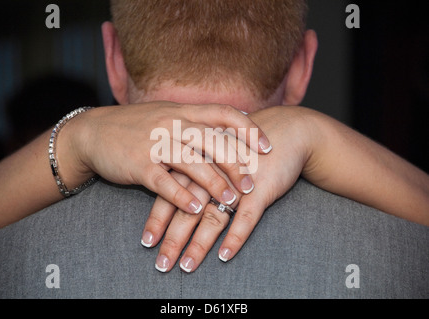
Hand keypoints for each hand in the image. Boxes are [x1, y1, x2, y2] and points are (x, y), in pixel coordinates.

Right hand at [58, 101, 271, 214]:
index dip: (249, 129)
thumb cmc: (135, 127)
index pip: (224, 113)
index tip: (267, 146)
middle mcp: (172, 124)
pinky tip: (196, 208)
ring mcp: (155, 144)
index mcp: (183, 112)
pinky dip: (181, 196)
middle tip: (252, 184)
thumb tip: (229, 125)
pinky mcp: (138, 164)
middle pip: (213, 141)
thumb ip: (195, 120)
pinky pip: (164, 182)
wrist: (93, 132)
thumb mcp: (167, 115)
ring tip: (232, 202)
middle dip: (236, 164)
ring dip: (215, 184)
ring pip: (193, 162)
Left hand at [142, 106, 316, 271]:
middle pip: (187, 210)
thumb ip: (194, 166)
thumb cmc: (245, 143)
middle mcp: (212, 173)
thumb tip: (173, 188)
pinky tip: (225, 255)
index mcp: (197, 162)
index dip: (158, 219)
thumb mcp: (214, 149)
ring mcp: (235, 183)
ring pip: (212, 217)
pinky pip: (246, 217)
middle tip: (162, 264)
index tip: (147, 241)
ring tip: (187, 266)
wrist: (285, 130)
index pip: (170, 194)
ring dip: (198, 245)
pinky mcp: (259, 189)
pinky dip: (235, 237)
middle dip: (173, 239)